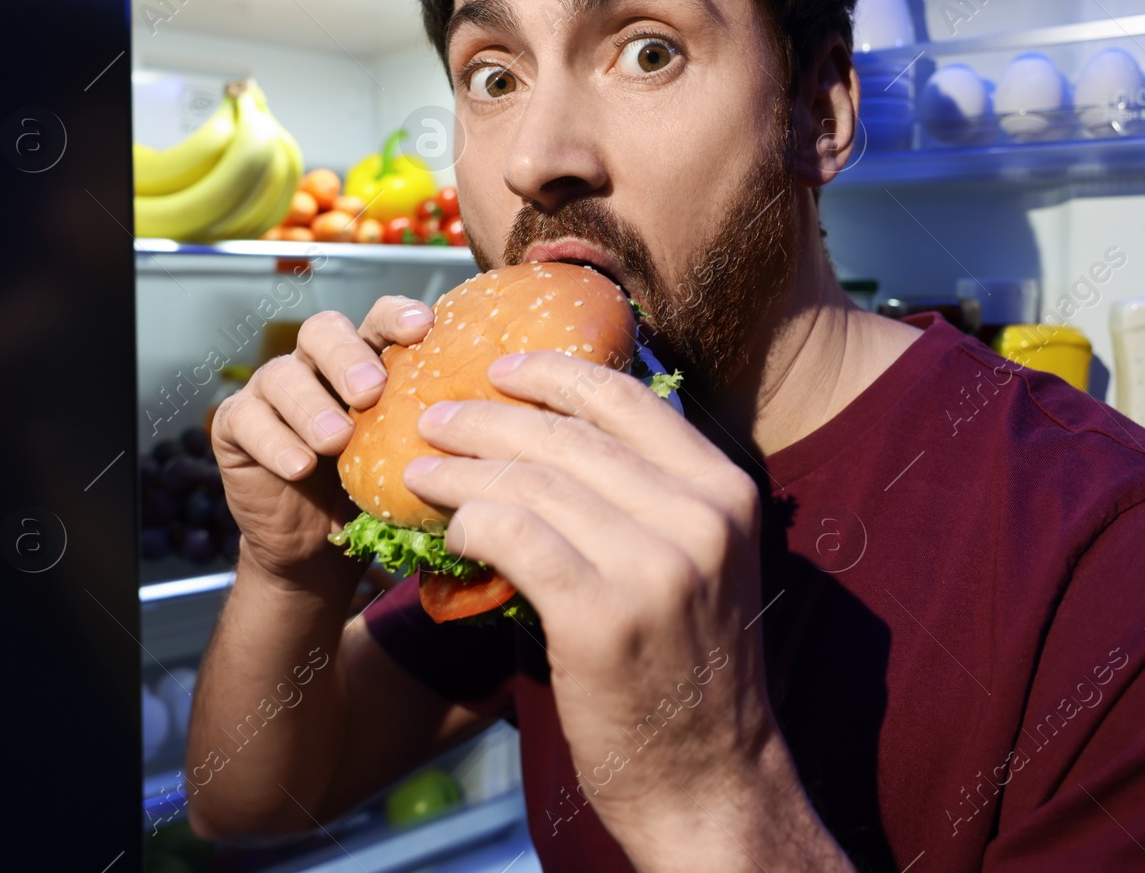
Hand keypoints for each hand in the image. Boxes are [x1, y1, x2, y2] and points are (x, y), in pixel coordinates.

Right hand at [210, 296, 434, 585]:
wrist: (316, 547)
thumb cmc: (371, 492)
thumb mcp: (406, 458)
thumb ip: (430, 430)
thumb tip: (488, 423)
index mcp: (365, 359)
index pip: (378, 319)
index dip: (397, 316)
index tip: (423, 327)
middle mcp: (316, 363)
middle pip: (323, 330)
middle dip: (348, 356)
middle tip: (371, 390)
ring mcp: (272, 390)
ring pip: (283, 375)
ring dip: (312, 406)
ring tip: (337, 439)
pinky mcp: (236, 424)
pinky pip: (246, 420)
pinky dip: (274, 441)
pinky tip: (299, 466)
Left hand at [402, 350, 784, 859]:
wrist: (708, 777)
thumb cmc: (688, 667)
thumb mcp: (701, 563)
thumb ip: (653, 496)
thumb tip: (558, 430)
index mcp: (725, 491)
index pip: (626, 400)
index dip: (552, 374)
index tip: (500, 368)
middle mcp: (698, 518)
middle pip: (567, 436)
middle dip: (486, 418)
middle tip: (433, 418)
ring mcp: (654, 566)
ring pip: (531, 482)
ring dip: (461, 470)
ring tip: (419, 471)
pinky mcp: (601, 616)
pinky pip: (513, 537)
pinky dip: (470, 522)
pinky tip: (448, 531)